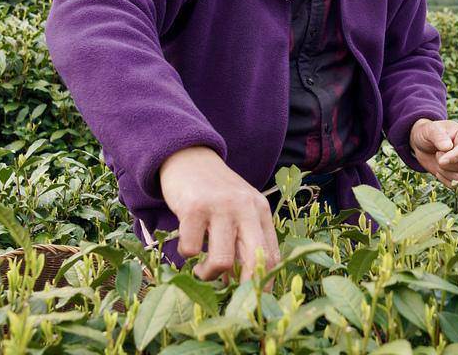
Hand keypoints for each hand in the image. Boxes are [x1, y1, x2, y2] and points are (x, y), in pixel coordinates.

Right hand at [158, 146, 279, 290]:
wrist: (188, 156)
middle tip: (232, 300)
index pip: (271, 255)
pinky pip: (191, 249)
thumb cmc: (215, 192)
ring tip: (201, 270)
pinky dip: (186, 255)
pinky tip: (186, 244)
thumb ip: (245, 240)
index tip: (254, 300)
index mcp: (260, 211)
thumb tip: (246, 284)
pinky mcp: (193, 207)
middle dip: (246, 288)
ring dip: (208, 274)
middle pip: (255, 260)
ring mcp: (219, 207)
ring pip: (222, 261)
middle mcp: (244, 208)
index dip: (264, 283)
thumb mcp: (239, 210)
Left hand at [410, 118, 457, 186]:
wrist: (422, 144)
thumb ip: (438, 136)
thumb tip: (447, 147)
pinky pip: (454, 184)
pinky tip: (438, 170)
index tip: (441, 161)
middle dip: (447, 164)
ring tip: (438, 161)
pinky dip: (443, 179)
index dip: (455, 156)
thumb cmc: (428, 133)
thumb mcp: (430, 129)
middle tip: (437, 154)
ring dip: (445, 172)